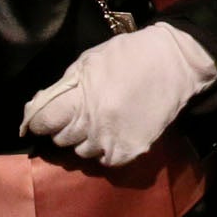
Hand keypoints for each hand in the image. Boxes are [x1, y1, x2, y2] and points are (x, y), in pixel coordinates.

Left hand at [20, 23, 216, 166]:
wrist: (176, 63)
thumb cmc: (129, 56)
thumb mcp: (89, 61)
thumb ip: (64, 87)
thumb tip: (41, 106)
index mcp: (81, 98)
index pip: (43, 122)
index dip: (41, 119)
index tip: (46, 117)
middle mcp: (94, 124)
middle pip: (61, 139)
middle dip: (65, 127)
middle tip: (81, 113)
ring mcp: (112, 140)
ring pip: (82, 152)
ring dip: (86, 140)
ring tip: (101, 121)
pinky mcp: (130, 151)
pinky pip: (105, 161)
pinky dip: (106, 149)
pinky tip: (115, 132)